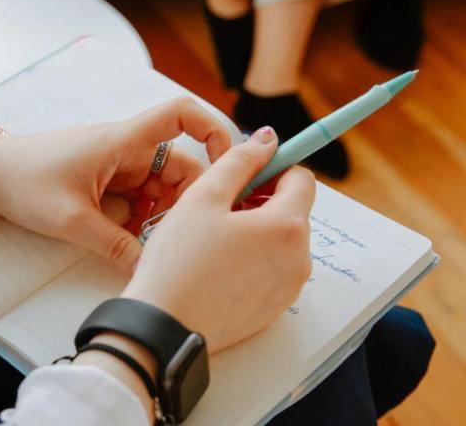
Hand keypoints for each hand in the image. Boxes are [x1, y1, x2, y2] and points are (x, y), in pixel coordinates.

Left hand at [0, 97, 231, 271]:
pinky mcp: (107, 181)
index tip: (227, 164)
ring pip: (161, 187)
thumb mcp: (71, 220)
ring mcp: (118, 164)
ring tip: (146, 241)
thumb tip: (148, 270)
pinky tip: (129, 240)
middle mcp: (126, 148)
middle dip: (184, 200)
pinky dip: (142, 218)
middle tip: (174, 234)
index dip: (213, 129)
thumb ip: (114, 245)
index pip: (181, 114)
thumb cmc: (24, 182)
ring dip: (161, 214)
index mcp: (122, 140)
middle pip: (180, 165)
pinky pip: (140, 198)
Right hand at [122, 126, 315, 351]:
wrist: (164, 326)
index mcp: (287, 226)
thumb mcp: (203, 197)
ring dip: (257, 230)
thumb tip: (267, 139)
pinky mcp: (274, 308)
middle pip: (293, 210)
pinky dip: (253, 259)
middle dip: (262, 200)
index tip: (244, 173)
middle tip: (219, 207)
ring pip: (282, 241)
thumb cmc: (178, 261)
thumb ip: (240, 160)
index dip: (272, 168)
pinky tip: (218, 265)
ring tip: (214, 238)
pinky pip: (273, 270)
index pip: (301, 179)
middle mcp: (299, 258)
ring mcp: (289, 287)